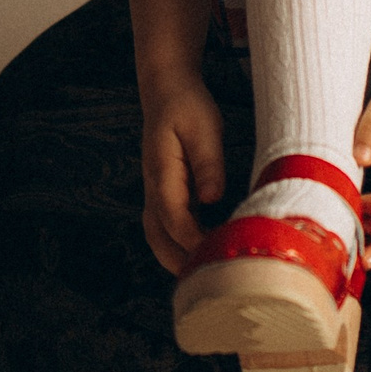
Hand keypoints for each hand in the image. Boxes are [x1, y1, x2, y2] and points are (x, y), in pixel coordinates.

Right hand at [140, 72, 225, 274]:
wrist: (167, 89)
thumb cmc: (187, 105)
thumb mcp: (204, 127)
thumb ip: (208, 163)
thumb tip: (212, 198)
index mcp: (161, 172)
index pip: (174, 218)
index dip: (193, 241)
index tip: (217, 254)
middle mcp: (153, 186)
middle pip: (157, 236)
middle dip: (178, 261)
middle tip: (207, 282)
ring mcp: (155, 189)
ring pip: (158, 233)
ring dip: (175, 256)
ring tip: (203, 275)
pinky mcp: (165, 189)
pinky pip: (165, 224)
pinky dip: (178, 242)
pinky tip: (202, 249)